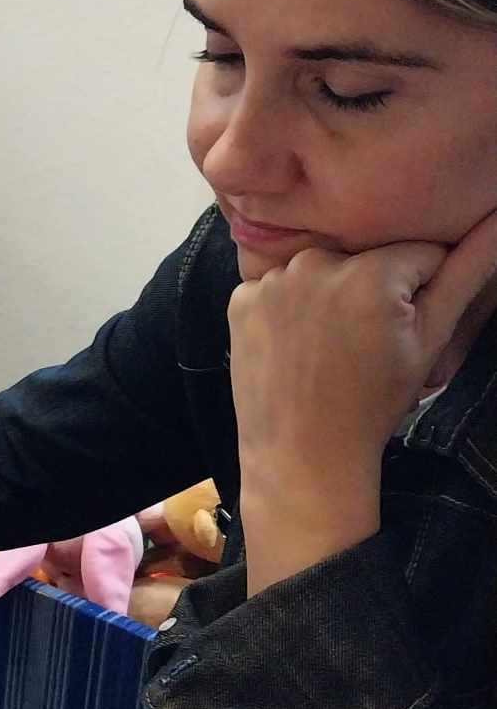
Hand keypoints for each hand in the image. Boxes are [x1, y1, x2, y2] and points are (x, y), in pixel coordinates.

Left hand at [229, 212, 496, 590]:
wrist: (303, 455)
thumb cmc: (373, 403)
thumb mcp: (430, 340)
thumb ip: (468, 272)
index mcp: (372, 271)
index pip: (419, 253)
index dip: (420, 293)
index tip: (400, 333)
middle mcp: (316, 263)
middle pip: (366, 257)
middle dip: (373, 289)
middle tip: (362, 345)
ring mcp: (271, 280)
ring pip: (322, 269)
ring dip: (329, 294)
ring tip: (329, 347)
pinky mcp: (240, 299)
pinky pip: (278, 287)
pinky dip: (287, 308)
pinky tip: (295, 345)